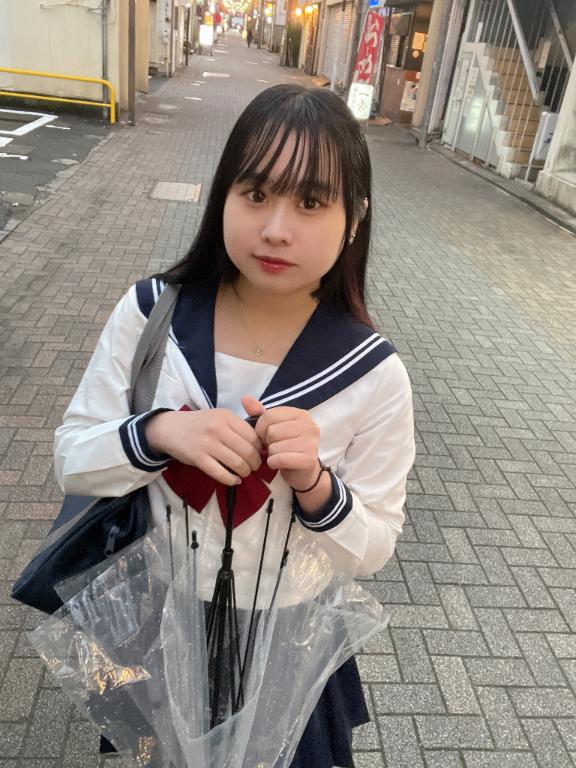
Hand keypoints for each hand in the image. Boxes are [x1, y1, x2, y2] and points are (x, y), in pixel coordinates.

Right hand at [145, 409, 261, 485]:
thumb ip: (238, 426)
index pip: (253, 436)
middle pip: (247, 451)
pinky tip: (234, 480)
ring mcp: (207, 444)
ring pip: (237, 463)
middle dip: (255, 463)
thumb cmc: (199, 424)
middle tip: (254, 467)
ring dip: (245, 472)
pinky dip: (232, 480)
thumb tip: (261, 444)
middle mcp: (218, 428)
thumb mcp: (219, 416)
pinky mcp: (198, 458)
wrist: (170, 428)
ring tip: (244, 473)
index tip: (259, 454)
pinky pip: (221, 474)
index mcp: (226, 416)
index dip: (260, 448)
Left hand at [242, 396, 320, 489]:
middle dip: (267, 443)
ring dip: (271, 454)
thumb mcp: (273, 428)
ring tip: (279, 455)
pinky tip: (278, 464)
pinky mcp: (309, 459)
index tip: (265, 437)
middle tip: (275, 447)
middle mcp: (309, 425)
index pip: (269, 416)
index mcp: (300, 414)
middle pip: (271, 431)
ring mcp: (311, 443)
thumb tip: (244, 398)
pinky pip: (280, 459)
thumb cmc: (286, 447)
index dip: (260, 429)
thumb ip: (260, 414)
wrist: (303, 473)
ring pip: (275, 447)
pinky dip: (274, 463)